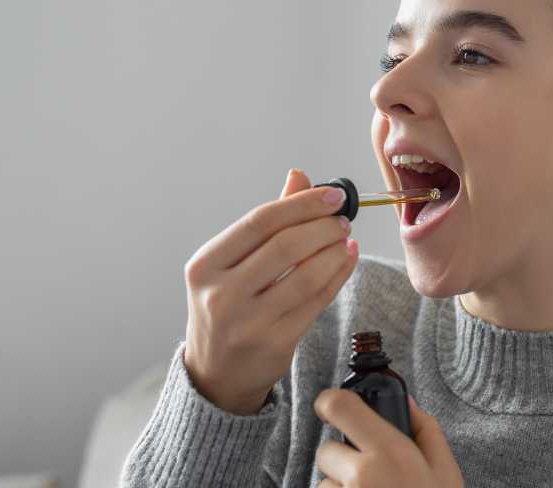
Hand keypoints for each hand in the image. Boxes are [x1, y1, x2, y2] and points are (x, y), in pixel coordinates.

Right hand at [182, 169, 357, 414]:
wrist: (216, 375)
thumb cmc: (227, 307)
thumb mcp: (231, 264)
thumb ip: (267, 222)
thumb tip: (299, 176)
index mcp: (205, 265)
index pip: (259, 222)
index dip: (301, 204)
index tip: (333, 195)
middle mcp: (221, 294)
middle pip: (285, 246)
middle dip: (322, 226)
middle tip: (342, 219)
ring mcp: (247, 322)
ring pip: (306, 275)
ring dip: (335, 250)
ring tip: (345, 238)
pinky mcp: (275, 344)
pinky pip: (317, 301)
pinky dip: (338, 275)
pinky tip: (347, 259)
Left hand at [314, 388, 463, 487]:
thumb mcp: (446, 473)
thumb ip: (427, 431)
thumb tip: (407, 402)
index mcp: (391, 452)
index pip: (340, 407)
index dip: (330, 401)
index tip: (331, 405)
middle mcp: (361, 475)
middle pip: (326, 450)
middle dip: (343, 458)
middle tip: (370, 474)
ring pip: (325, 483)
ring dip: (341, 487)